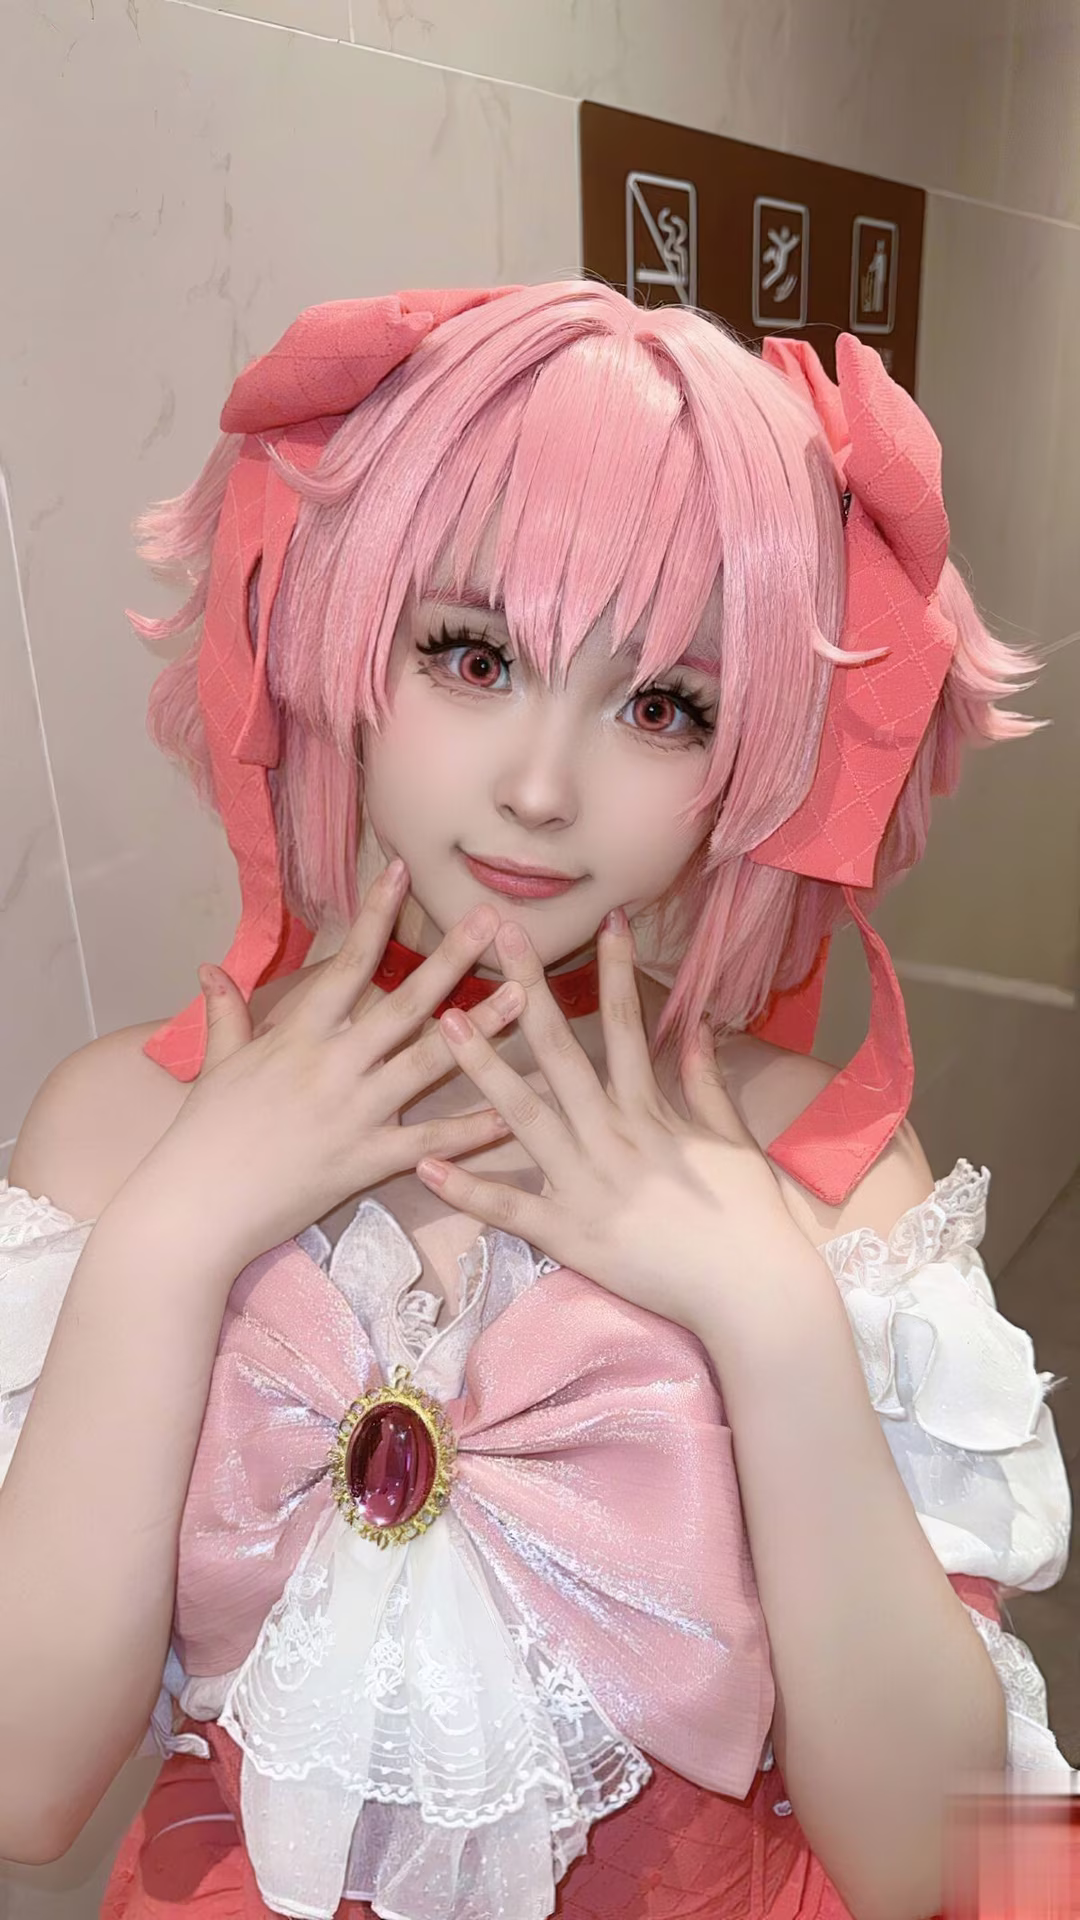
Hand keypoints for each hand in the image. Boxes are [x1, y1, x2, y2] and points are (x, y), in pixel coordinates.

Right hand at [140, 862, 523, 1266]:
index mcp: (299, 1035)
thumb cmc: (204, 1135)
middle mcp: (334, 1065)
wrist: (199, 1206)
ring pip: (428, 1061)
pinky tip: (510, 1112)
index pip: (346, 962)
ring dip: (481, 1028)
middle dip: (451, 959)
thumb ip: (225, 1013)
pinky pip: (429, 1142)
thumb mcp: (216, 1065)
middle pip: (404, 1003)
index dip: (377, 914)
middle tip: (491, 921)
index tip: (404, 871)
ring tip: (524, 996)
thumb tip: (209, 969)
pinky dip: (470, 1129)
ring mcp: (355, 1113)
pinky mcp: (367, 1161)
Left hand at [414, 910, 816, 1335]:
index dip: (617, 968)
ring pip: (525, 1117)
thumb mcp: (732, 1138)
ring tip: (445, 1024)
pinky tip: (426, 1164)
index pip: (627, 1025)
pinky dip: (467, 1189)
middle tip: (497, 939)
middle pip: (561, 1053)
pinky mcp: (569, 1236)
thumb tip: (698, 1026)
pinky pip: (509, 1210)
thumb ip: (707, 1081)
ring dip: (483, 1068)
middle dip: (527, 991)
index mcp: (650, 1112)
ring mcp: (587, 1186)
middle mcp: (612, 1137)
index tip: (605, 918)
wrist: (751, 1292)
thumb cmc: (749, 1216)